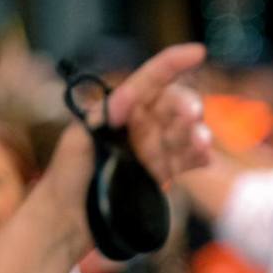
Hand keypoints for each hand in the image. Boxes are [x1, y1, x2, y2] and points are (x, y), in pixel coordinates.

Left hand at [39, 45, 212, 242]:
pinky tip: (205, 158)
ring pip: (186, 132)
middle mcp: (140, 125)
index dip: (173, 63)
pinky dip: (200, 157)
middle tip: (191, 117)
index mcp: (120, 110)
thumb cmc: (66, 175)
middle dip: (187, 106)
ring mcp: (154, 149)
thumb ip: (103, 117)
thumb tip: (128, 96)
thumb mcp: (79, 139)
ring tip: (201, 142)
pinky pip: (189, 160)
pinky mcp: (162, 173)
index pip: (150, 80)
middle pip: (175, 105)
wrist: (68, 220)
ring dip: (197, 133)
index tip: (197, 52)